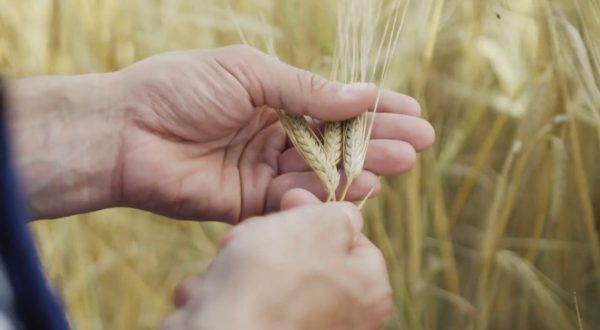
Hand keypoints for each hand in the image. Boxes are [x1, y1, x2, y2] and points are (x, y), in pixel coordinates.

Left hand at [115, 45, 433, 221]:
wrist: (125, 130)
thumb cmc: (179, 88)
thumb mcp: (248, 73)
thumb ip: (304, 90)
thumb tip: (360, 96)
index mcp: (272, 96)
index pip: (333, 103)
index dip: (371, 107)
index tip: (410, 110)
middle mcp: (273, 133)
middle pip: (335, 140)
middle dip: (378, 139)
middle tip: (419, 141)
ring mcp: (263, 168)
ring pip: (322, 170)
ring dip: (363, 166)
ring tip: (401, 161)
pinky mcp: (250, 201)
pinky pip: (295, 198)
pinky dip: (327, 192)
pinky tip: (361, 185)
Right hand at [160, 189, 392, 329]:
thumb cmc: (276, 276)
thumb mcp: (318, 226)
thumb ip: (339, 215)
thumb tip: (344, 216)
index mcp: (369, 291)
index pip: (353, 238)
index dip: (319, 212)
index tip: (291, 200)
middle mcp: (343, 319)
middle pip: (307, 256)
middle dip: (274, 237)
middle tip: (256, 232)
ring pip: (270, 278)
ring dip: (243, 261)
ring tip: (230, 264)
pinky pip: (244, 302)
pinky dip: (225, 291)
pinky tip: (212, 290)